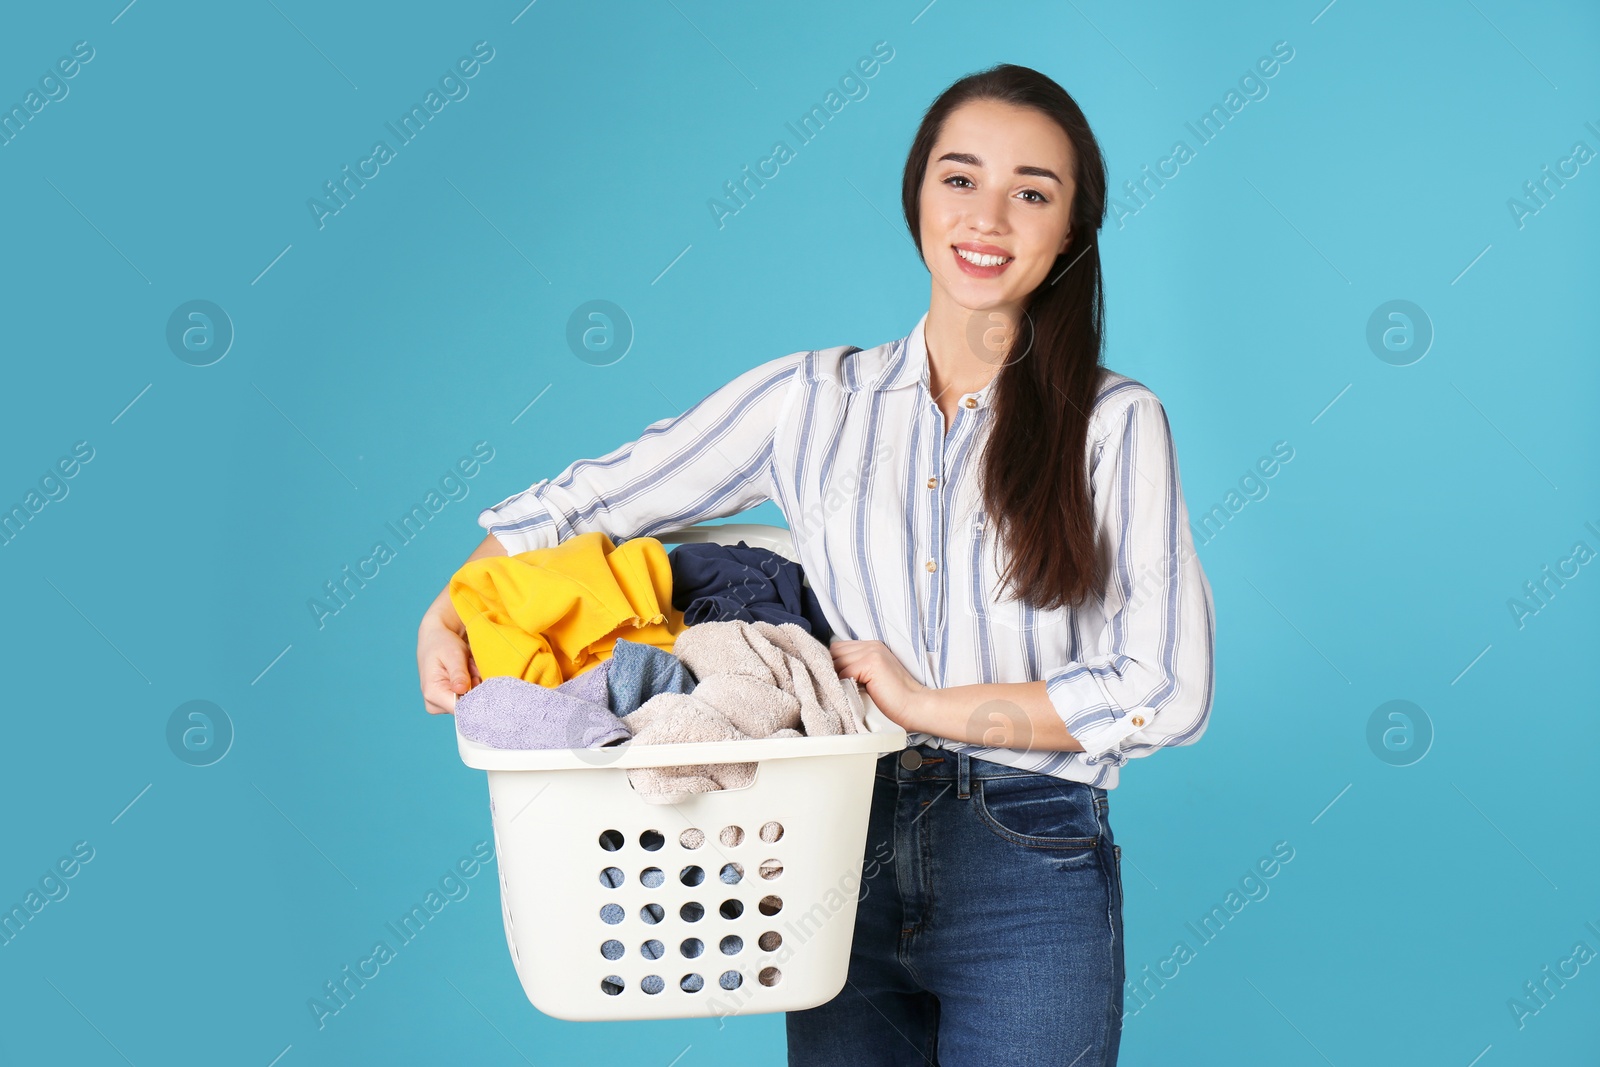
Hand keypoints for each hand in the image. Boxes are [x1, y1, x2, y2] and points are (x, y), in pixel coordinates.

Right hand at [417, 590, 481, 714]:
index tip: (483, 683)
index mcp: (432, 693)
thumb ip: (458, 673)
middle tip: (472, 668)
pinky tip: (470, 672)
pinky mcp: (450, 700)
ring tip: (469, 667)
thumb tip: (461, 690)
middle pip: (467, 707)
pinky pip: (470, 697)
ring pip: (471, 701)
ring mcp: (442, 704)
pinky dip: (474, 684)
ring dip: (476, 684)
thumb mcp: (453, 654)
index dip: (476, 700)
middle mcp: (435, 703)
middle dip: (477, 688)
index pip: (460, 709)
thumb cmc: (443, 643)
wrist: (437, 637)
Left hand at [829, 639, 925, 726]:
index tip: (834, 681)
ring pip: (836, 661)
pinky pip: (843, 672)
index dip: (833, 664)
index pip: (838, 648)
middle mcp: (871, 645)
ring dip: (836, 678)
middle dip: (831, 670)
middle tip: (836, 687)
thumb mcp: (871, 679)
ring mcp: (872, 652)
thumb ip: (855, 670)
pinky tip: (851, 694)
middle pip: (834, 652)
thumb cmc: (894, 699)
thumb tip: (828, 674)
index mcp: (872, 647)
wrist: (915, 706)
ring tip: (843, 692)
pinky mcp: (871, 663)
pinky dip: (842, 685)